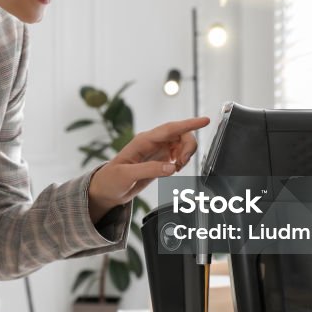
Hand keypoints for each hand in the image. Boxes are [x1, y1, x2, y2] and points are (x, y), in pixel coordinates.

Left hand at [88, 116, 209, 218]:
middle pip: (181, 135)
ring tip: (178, 168)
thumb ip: (149, 170)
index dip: (189, 124)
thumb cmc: (111, 180)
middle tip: (182, 163)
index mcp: (143, 141)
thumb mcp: (126, 175)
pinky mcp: (160, 159)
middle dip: (188, 147)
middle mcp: (152, 142)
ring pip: (182, 144)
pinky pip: (179, 154)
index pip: (170, 129)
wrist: (106, 190)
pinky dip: (183, 161)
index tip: (204, 120)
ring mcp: (157, 150)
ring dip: (186, 155)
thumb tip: (171, 167)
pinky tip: (175, 169)